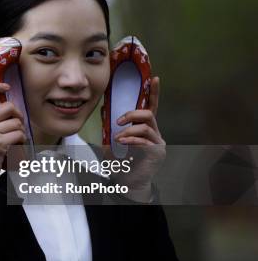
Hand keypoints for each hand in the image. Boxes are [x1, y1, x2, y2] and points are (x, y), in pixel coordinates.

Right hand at [0, 82, 26, 185]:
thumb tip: (10, 106)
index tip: (6, 86)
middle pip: (8, 107)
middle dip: (18, 116)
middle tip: (17, 125)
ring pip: (17, 123)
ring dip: (20, 132)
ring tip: (14, 141)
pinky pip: (19, 135)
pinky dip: (21, 142)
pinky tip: (15, 147)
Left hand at [111, 76, 165, 198]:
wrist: (127, 183)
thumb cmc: (122, 162)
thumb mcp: (112, 141)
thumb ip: (111, 126)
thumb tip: (104, 109)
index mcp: (145, 128)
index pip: (151, 106)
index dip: (153, 92)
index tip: (154, 78)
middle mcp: (154, 133)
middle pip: (149, 113)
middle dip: (132, 114)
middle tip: (118, 121)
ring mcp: (158, 143)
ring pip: (145, 127)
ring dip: (128, 131)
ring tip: (117, 139)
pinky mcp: (157, 153)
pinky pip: (144, 141)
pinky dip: (130, 141)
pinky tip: (122, 145)